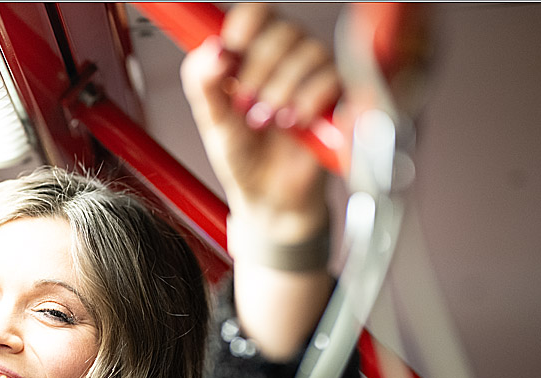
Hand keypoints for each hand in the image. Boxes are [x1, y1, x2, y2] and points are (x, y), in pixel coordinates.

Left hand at [180, 2, 339, 238]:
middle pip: (283, 30)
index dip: (246, 24)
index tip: (233, 49)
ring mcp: (313, 75)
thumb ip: (204, 84)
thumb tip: (211, 50)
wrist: (269, 195)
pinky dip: (308, 101)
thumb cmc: (243, 156)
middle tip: (245, 104)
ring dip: (283, 90)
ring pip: (309, 52)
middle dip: (260, 70)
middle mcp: (284, 58)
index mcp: (250, 56)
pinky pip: (332, 77)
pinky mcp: (336, 96)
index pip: (256, 14)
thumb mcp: (213, 121)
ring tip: (268, 121)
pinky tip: (294, 122)